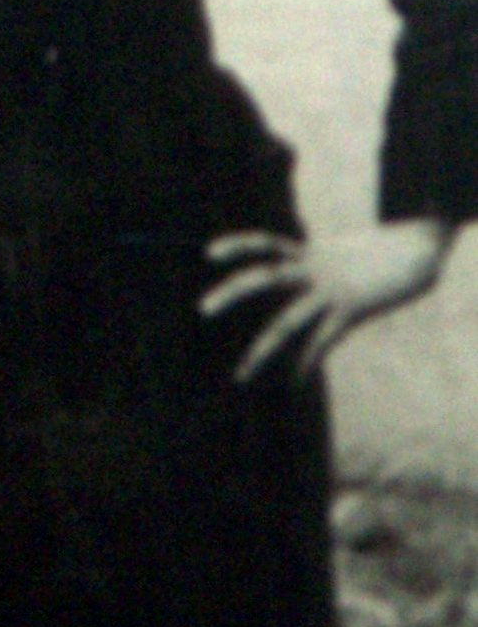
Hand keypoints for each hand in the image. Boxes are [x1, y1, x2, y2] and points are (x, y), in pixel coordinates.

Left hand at [200, 219, 452, 382]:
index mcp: (312, 252)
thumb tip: (317, 266)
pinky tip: (294, 382)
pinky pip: (324, 339)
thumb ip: (326, 262)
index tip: (209, 253)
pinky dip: (308, 361)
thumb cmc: (387, 249)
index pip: (265, 244)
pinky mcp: (353, 310)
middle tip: (202, 308)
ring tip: (240, 376)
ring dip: (262, 350)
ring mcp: (333, 291)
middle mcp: (316, 270)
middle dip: (232, 292)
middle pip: (265, 277)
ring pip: (289, 322)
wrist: (424, 245)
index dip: (237, 245)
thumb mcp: (347, 251)